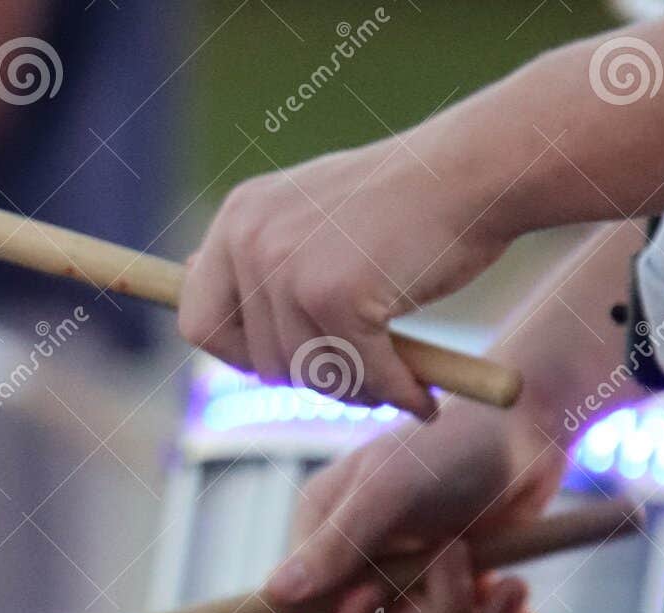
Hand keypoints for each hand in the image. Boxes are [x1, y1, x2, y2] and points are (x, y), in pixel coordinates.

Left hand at [178, 137, 509, 416]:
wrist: (479, 166)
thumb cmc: (405, 203)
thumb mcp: (308, 214)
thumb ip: (255, 252)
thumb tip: (184, 279)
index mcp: (238, 218)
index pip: (198, 322)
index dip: (237, 358)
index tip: (282, 363)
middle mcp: (251, 238)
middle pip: (255, 363)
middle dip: (308, 380)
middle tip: (357, 377)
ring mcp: (289, 266)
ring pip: (305, 375)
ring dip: (355, 391)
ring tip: (396, 379)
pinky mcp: (334, 293)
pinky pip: (355, 374)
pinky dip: (393, 392)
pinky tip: (421, 394)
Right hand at [271, 403, 570, 612]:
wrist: (531, 423)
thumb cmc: (452, 445)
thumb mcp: (389, 491)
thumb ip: (336, 545)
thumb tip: (276, 594)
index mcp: (328, 536)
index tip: (378, 601)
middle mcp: (367, 564)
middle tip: (460, 557)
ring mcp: (416, 579)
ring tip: (514, 585)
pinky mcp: (465, 585)